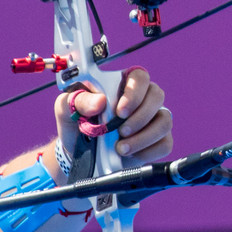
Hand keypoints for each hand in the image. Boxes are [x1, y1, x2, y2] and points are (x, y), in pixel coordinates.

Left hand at [55, 67, 172, 167]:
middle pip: (157, 96)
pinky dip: (147, 151)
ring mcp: (152, 120)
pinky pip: (165, 143)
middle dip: (140, 117)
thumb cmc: (75, 122)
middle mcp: (142, 98)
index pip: (139, 77)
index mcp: (121, 83)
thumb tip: (100, 101)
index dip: (134, 92)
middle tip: (121, 131)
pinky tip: (130, 154)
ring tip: (121, 148)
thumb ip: (80, 100)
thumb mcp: (67, 108)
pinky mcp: (157, 141)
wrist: (76, 151)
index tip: (120, 111)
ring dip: (143, 137)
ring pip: (164, 122)